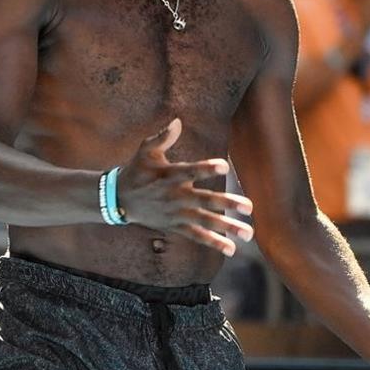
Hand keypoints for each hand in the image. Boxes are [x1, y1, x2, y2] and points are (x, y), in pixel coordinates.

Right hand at [117, 119, 253, 256]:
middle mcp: (175, 197)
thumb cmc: (137, 170)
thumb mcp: (145, 151)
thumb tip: (177, 121)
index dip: (206, 168)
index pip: (190, 172)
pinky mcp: (175, 226)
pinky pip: (196, 236)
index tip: (225, 165)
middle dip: (227, 204)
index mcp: (169, 176)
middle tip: (249, 206)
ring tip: (248, 234)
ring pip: (205, 222)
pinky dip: (213, 242)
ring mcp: (176, 214)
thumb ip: (162, 137)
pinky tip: (232, 248)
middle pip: (204, 201)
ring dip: (227, 227)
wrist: (119, 200)